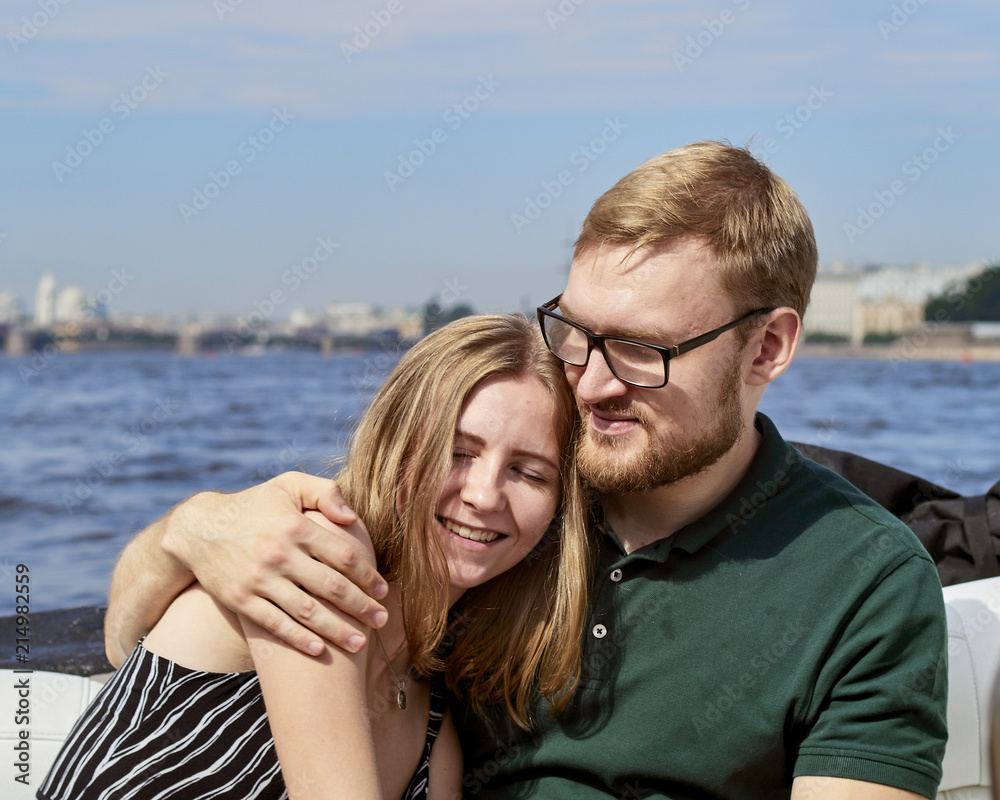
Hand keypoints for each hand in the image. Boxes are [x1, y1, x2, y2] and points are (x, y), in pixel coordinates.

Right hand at [163, 472, 388, 654]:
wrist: (199, 529)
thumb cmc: (255, 505)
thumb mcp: (288, 485)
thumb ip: (326, 492)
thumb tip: (353, 518)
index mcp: (295, 525)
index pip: (343, 555)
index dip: (368, 575)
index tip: (384, 590)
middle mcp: (278, 553)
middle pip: (330, 586)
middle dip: (361, 607)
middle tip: (382, 620)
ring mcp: (258, 578)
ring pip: (306, 611)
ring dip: (336, 630)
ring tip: (360, 643)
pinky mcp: (240, 599)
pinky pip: (275, 624)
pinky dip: (298, 640)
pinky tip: (320, 650)